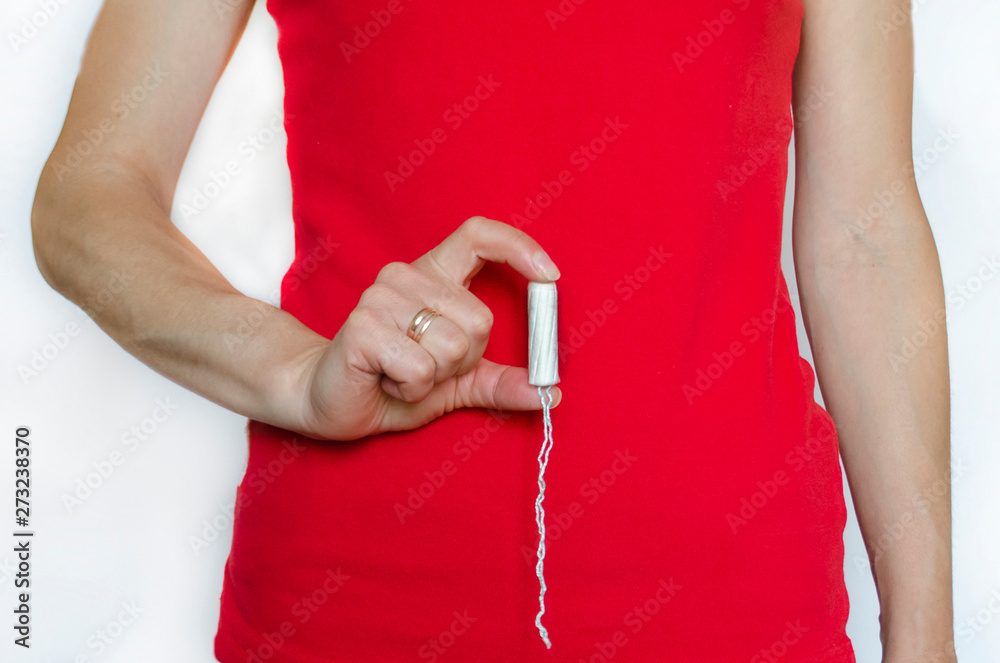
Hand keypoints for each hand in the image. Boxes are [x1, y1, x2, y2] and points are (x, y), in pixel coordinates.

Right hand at [296, 216, 561, 440]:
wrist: (332, 401)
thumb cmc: (394, 383)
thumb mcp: (457, 383)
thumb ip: (499, 382)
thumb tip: (549, 391)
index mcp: (434, 277)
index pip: (478, 236)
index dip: (518, 247)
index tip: (549, 275)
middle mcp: (406, 277)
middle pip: (479, 319)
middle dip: (463, 361)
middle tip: (426, 368)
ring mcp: (380, 297)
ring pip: (453, 346)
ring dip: (435, 378)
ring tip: (403, 374)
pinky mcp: (362, 327)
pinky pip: (421, 367)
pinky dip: (412, 388)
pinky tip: (387, 381)